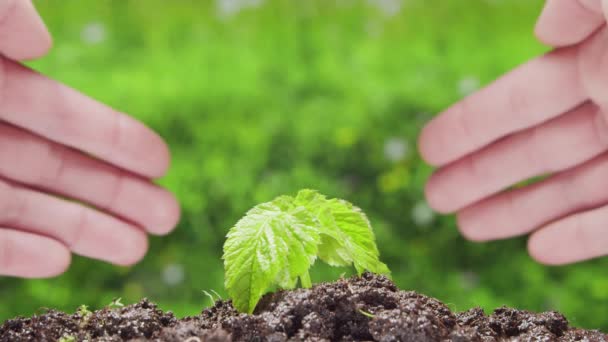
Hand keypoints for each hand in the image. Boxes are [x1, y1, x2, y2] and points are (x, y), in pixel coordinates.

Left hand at [0, 1, 179, 277]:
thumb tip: (44, 42)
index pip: (61, 117)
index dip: (116, 140)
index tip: (162, 162)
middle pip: (56, 170)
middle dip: (117, 195)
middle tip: (169, 217)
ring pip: (23, 210)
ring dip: (81, 231)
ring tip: (136, 250)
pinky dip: (15, 254)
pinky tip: (59, 262)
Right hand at [419, 0, 607, 264]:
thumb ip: (585, 0)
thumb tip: (545, 30)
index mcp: (602, 63)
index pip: (520, 101)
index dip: (470, 126)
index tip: (428, 149)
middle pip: (533, 151)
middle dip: (479, 175)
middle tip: (433, 197)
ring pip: (571, 190)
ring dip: (518, 212)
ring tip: (467, 229)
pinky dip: (580, 239)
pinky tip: (539, 250)